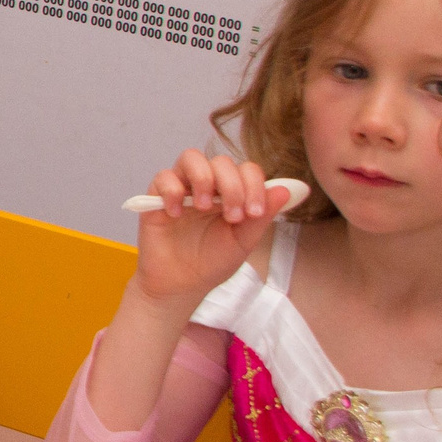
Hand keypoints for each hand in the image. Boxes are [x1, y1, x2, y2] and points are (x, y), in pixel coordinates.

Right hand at [133, 150, 293, 304]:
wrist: (181, 284)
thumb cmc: (212, 262)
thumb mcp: (243, 242)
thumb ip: (261, 217)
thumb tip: (285, 190)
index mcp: (231, 193)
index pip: (246, 170)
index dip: (254, 184)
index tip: (255, 212)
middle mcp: (207, 186)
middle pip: (221, 161)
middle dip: (232, 186)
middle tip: (232, 216)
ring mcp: (182, 188)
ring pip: (191, 158)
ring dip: (202, 179)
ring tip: (203, 207)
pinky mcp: (156, 196)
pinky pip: (163, 177)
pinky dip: (172, 191)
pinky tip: (176, 214)